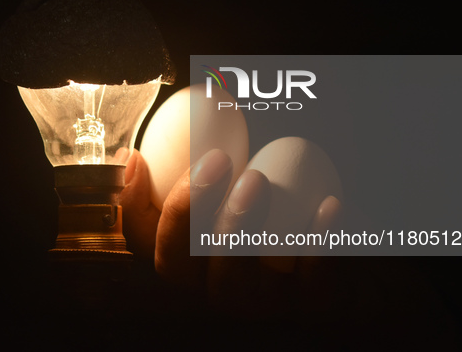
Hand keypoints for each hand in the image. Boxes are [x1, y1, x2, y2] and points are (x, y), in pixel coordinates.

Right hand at [120, 149, 341, 315]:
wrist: (312, 232)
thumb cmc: (253, 206)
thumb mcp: (206, 191)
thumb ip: (165, 181)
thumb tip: (133, 160)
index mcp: (190, 268)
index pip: (158, 251)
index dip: (166, 209)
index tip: (201, 158)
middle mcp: (218, 291)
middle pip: (192, 272)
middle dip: (200, 217)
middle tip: (227, 166)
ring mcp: (262, 303)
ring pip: (241, 285)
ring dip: (246, 232)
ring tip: (259, 182)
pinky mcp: (308, 304)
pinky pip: (311, 285)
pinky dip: (318, 246)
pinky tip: (328, 206)